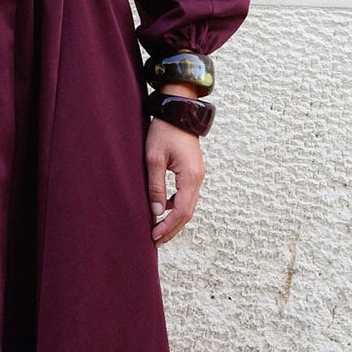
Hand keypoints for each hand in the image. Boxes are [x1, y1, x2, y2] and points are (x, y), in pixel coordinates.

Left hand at [147, 118, 202, 245]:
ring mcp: (198, 175)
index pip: (181, 211)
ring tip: (158, 230)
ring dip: (174, 219)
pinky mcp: (193, 171)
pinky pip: (187, 195)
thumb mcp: (154, 158)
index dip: (168, 226)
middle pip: (187, 212)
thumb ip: (155, 185)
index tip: (154, 236)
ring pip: (188, 205)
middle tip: (156, 241)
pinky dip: (176, 206)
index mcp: (190, 176)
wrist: (179, 110)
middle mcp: (198, 178)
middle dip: (172, 228)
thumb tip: (157, 211)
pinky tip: (163, 209)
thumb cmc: (164, 131)